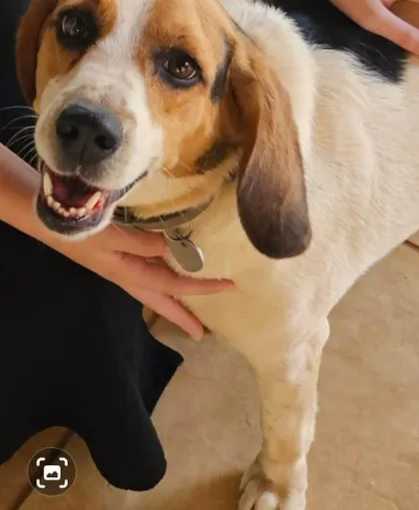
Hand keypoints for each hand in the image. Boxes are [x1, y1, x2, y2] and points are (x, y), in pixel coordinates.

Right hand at [49, 224, 232, 339]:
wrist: (52, 221)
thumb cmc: (79, 230)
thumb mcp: (111, 237)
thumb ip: (143, 244)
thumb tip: (175, 249)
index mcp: (130, 274)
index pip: (174, 285)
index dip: (202, 287)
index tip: (229, 287)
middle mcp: (129, 275)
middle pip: (162, 302)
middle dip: (182, 317)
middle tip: (202, 334)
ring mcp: (124, 267)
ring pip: (157, 288)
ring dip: (175, 299)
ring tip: (192, 310)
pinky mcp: (120, 256)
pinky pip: (150, 269)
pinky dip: (166, 273)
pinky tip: (173, 269)